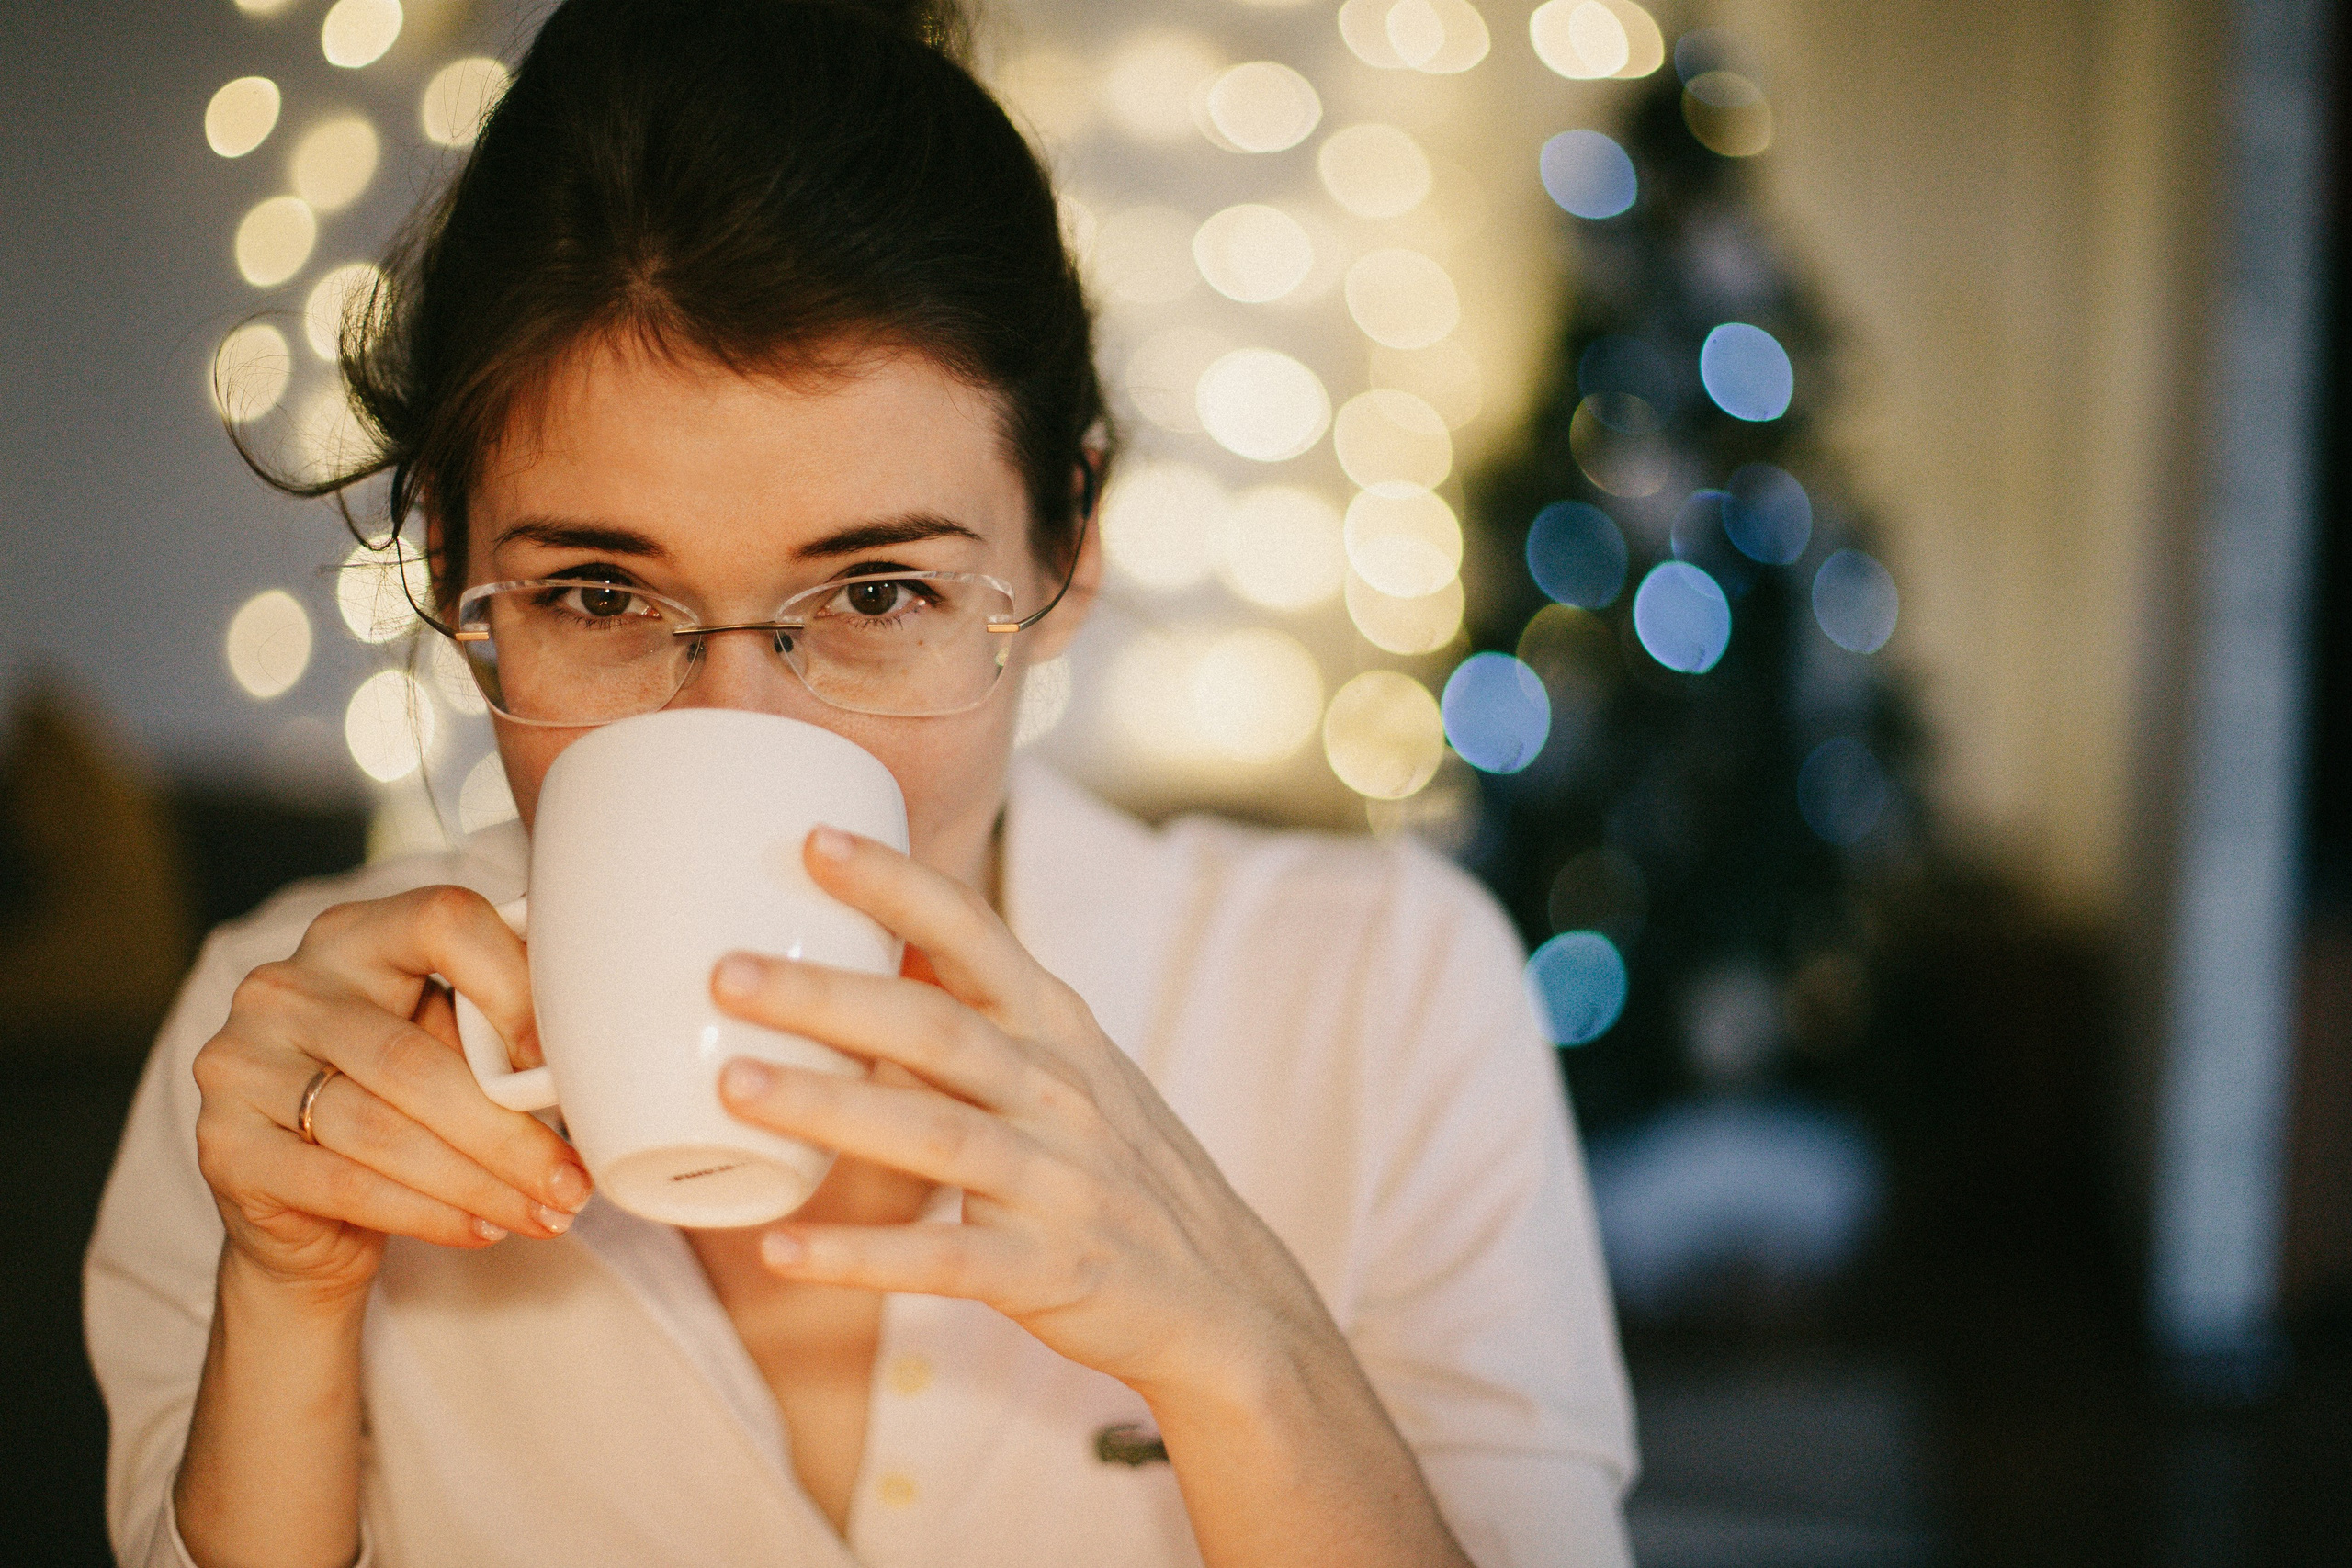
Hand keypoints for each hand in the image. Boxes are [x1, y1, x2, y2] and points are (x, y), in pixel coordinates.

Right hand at [190, 886, 591, 1303]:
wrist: (306, 1208)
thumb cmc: (399, 1106)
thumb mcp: (446, 1045)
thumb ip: (494, 1030)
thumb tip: (589, 1055)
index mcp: (353, 936)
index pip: (441, 922)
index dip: (512, 985)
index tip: (561, 1060)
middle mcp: (284, 988)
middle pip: (413, 1059)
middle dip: (509, 1132)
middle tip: (575, 1180)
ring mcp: (240, 1065)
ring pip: (383, 1130)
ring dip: (481, 1183)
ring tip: (547, 1212)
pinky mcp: (225, 1146)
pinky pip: (346, 1184)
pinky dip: (430, 1213)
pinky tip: (484, 1229)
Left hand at [709, 826, 1339, 1402]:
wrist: (1223, 1295)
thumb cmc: (1119, 1170)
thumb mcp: (1071, 1074)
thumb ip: (977, 1026)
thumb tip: (846, 975)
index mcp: (1057, 1029)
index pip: (974, 934)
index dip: (897, 885)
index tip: (813, 841)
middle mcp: (1058, 1091)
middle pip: (935, 1027)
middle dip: (828, 996)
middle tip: (724, 974)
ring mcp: (1057, 1180)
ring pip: (934, 1134)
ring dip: (830, 1110)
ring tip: (733, 1088)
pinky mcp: (1049, 1268)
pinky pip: (945, 1261)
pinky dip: (861, 1259)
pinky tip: (782, 1250)